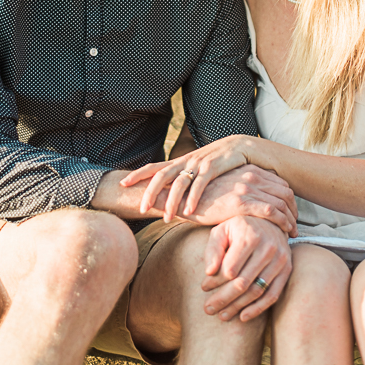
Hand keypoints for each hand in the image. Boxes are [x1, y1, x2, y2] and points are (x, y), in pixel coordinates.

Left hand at [121, 134, 264, 216]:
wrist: (242, 146)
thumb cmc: (219, 162)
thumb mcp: (198, 169)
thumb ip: (185, 179)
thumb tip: (169, 195)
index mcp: (180, 162)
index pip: (154, 167)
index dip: (137, 174)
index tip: (122, 184)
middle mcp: (186, 161)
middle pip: (161, 175)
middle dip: (149, 192)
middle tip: (141, 208)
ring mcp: (199, 163)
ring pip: (179, 182)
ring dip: (171, 201)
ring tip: (166, 218)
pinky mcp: (214, 166)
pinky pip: (201, 183)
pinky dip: (194, 197)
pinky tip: (189, 210)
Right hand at [173, 165, 297, 235]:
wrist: (183, 199)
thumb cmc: (206, 197)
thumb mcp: (229, 186)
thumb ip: (245, 187)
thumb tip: (260, 198)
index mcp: (249, 169)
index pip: (281, 183)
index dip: (290, 200)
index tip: (291, 214)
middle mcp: (250, 175)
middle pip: (285, 192)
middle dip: (293, 210)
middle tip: (295, 227)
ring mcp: (246, 187)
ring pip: (281, 202)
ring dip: (290, 219)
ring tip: (292, 233)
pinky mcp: (241, 202)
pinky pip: (271, 211)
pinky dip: (281, 222)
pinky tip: (283, 233)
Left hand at [202, 216, 291, 321]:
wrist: (269, 220)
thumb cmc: (239, 227)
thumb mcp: (223, 229)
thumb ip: (213, 248)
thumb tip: (208, 272)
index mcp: (249, 235)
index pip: (229, 268)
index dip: (215, 282)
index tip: (204, 288)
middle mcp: (267, 247)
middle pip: (242, 283)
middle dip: (223, 299)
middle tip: (208, 309)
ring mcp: (280, 259)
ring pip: (256, 291)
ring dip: (238, 307)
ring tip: (222, 315)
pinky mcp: (287, 269)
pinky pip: (273, 294)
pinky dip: (258, 308)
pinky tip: (243, 316)